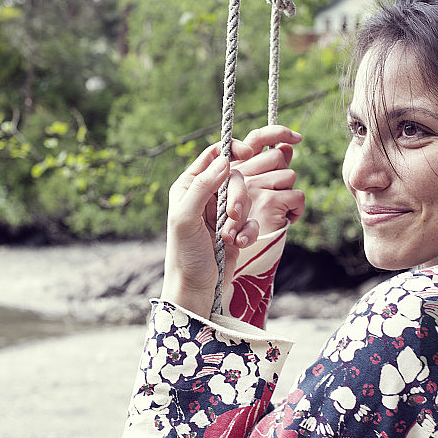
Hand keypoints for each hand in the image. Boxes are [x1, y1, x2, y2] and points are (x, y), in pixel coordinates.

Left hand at [161, 127, 302, 317]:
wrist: (197, 288)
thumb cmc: (185, 255)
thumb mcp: (186, 218)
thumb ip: (202, 187)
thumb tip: (223, 161)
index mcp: (189, 186)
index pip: (212, 155)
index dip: (231, 149)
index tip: (247, 152)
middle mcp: (206, 195)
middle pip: (234, 176)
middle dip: (239, 195)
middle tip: (234, 215)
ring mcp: (223, 212)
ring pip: (247, 198)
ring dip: (242, 218)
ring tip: (230, 237)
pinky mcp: (237, 229)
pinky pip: (253, 220)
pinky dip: (248, 232)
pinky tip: (237, 245)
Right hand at [234, 126, 304, 235]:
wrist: (234, 258)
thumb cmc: (244, 225)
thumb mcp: (253, 193)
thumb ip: (268, 168)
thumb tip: (287, 146)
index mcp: (231, 169)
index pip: (256, 138)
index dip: (277, 132)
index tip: (297, 137)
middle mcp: (238, 174)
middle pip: (277, 157)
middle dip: (282, 175)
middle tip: (275, 197)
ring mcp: (253, 186)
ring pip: (289, 176)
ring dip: (288, 195)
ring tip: (276, 212)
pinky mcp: (268, 202)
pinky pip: (297, 196)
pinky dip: (296, 210)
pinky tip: (284, 220)